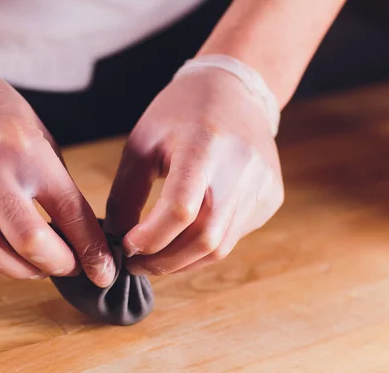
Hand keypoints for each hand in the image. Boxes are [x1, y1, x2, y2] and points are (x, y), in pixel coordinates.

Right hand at [0, 55, 114, 286]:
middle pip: (31, 243)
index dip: (92, 250)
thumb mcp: (37, 139)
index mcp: (26, 149)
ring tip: (33, 264)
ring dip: (21, 270)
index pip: (70, 213)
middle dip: (59, 265)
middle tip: (67, 266)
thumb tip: (79, 241)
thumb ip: (56, 188)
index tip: (103, 271)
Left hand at [105, 59, 283, 275]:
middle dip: (164, 262)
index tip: (126, 247)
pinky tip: (184, 237)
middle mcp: (241, 169)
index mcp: (204, 146)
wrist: (236, 91)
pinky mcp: (271, 198)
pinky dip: (203, 246)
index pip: (180, 210)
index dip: (150, 238)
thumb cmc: (180, 113)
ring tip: (155, 257)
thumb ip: (126, 194)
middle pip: (204, 239)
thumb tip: (118, 239)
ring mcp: (262, 186)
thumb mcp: (142, 144)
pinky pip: (233, 237)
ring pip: (221, 247)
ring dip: (182, 261)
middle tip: (136, 265)